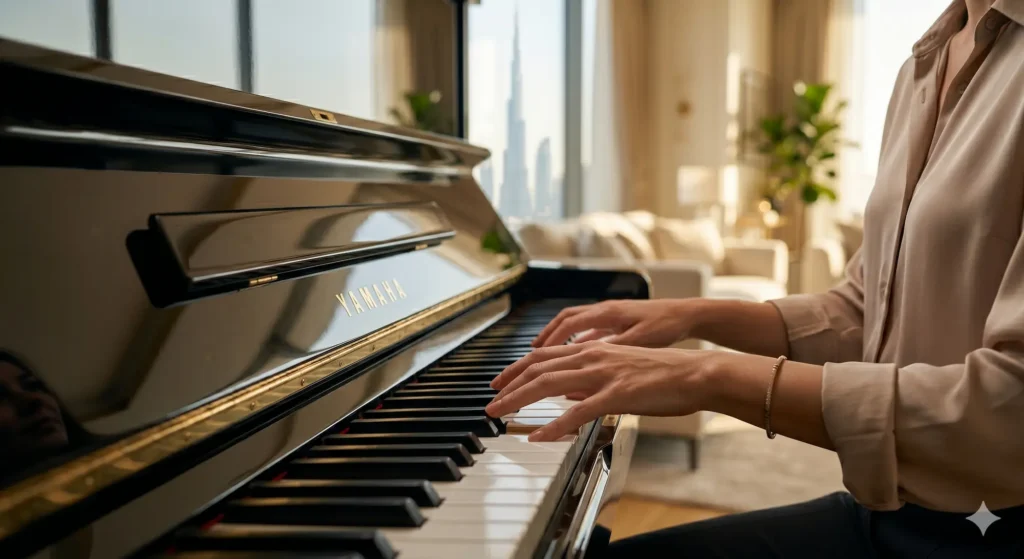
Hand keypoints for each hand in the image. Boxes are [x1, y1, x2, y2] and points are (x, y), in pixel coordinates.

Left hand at [486, 341, 714, 440]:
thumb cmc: (664, 375)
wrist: (697, 373)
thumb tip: (570, 394)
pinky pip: (578, 412)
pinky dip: (555, 425)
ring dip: (519, 400)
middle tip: (490, 401)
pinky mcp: (617, 395)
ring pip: (549, 384)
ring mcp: (604, 374)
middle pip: (538, 368)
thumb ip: (593, 380)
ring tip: (500, 414)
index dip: (518, 368)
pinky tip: (539, 436)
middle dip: (509, 385)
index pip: (545, 356)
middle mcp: (594, 356)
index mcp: (595, 349)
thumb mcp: (621, 371)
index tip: (500, 381)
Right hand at [532, 299, 703, 347]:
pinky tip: (570, 352)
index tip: (533, 354)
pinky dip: (571, 338)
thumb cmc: (667, 325)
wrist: (688, 314)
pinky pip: (585, 327)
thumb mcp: (639, 341)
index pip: (566, 325)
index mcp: (606, 313)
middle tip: (528, 353)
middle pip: (562, 321)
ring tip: (539, 352)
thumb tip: (585, 359)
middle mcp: (603, 309)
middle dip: (543, 337)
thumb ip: (610, 349)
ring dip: (554, 336)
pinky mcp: (616, 320)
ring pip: (572, 322)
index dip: (547, 341)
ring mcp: (608, 314)